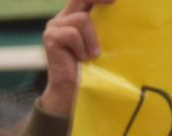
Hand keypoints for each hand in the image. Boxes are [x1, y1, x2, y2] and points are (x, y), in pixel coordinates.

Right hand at [38, 0, 113, 117]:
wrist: (72, 91)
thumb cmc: (90, 69)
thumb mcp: (99, 42)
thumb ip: (102, 26)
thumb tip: (121, 11)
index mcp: (74, 16)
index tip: (115, 0)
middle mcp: (62, 18)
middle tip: (114, 3)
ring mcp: (54, 26)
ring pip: (81, 18)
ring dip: (92, 38)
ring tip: (92, 55)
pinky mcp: (50, 37)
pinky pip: (72, 33)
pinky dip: (81, 46)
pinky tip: (81, 58)